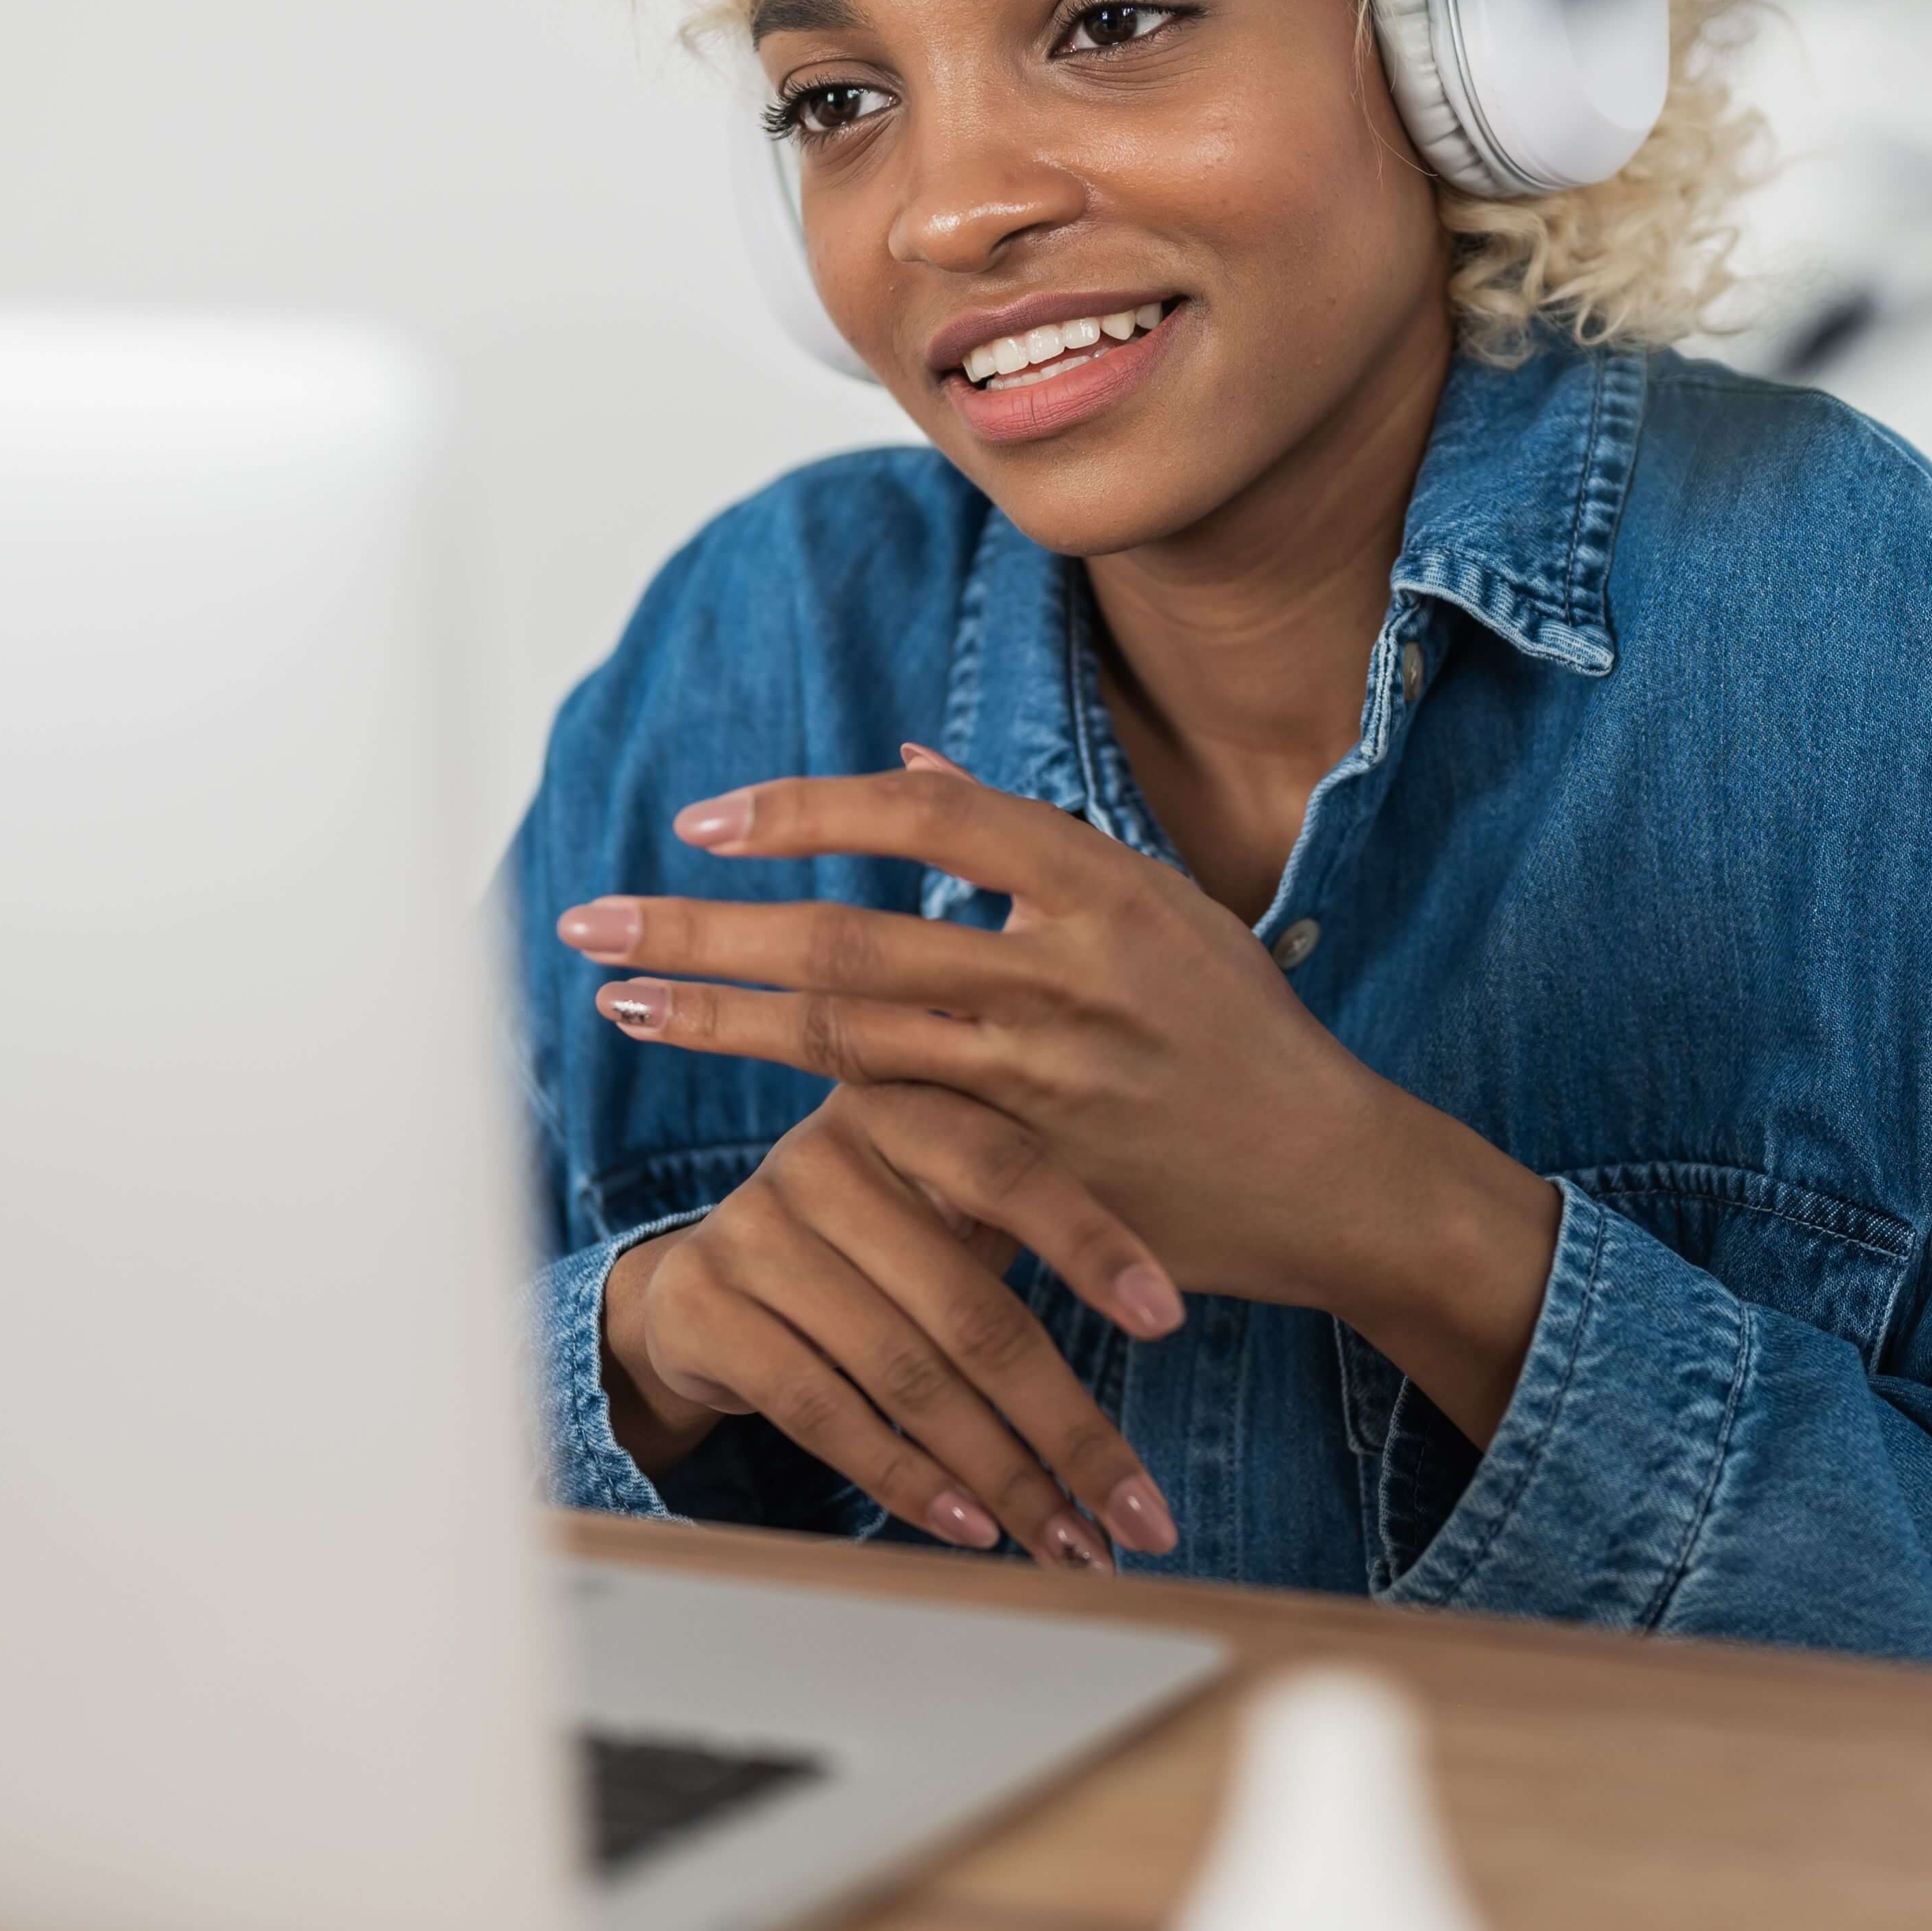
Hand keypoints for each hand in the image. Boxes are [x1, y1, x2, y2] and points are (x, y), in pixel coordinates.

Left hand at [557, 755, 1560, 1444]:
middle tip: (596, 918)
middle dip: (708, 925)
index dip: (805, 811)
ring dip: (719, 1016)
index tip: (705, 821)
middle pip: (852, 935)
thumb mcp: (1163, 904)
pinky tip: (726, 1086)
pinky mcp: (1035, 1170)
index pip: (926, 814)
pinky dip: (803, 1107)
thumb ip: (1031, 838)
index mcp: (1105, 883)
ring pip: (848, 1037)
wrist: (1335, 1176)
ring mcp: (1051, 1077)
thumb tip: (905, 754)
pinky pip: (897, 1132)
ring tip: (624, 996)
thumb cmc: (1241, 1031)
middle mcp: (1072, 969)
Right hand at [600, 1078, 1184, 1568]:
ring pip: (907, 1377)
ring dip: (1004, 1476)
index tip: (1170, 1322)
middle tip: (1142, 1516)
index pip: (1012, 1170)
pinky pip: (827, 1413)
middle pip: (970, 1309)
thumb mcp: (937, 1201)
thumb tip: (1165, 1315)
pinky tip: (976, 1530)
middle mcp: (821, 1156)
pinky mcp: (706, 1311)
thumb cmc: (870, 1241)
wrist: (699, 1278)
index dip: (1092, 1244)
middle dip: (1068, 1428)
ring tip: (1074, 1545)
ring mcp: (753, 1232)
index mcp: (901, 1103)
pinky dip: (910, 1480)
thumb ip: (1027, 1219)